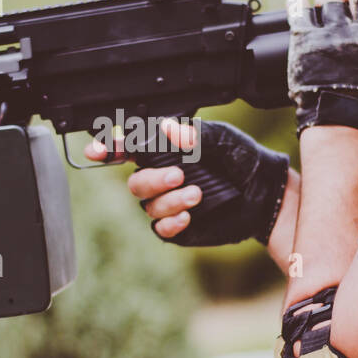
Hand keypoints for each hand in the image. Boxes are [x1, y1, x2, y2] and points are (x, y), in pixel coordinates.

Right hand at [83, 117, 289, 245]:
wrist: (263, 192)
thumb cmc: (240, 158)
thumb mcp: (220, 138)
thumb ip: (193, 134)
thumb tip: (167, 128)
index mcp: (165, 152)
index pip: (128, 150)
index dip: (109, 150)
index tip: (95, 151)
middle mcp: (161, 178)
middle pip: (134, 182)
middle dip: (153, 180)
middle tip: (180, 176)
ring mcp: (168, 203)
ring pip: (148, 206)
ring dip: (170, 201)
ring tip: (198, 195)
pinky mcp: (178, 227)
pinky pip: (160, 229)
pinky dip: (170, 222)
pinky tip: (189, 215)